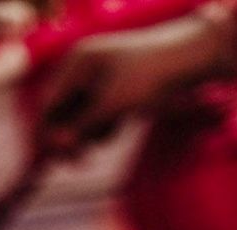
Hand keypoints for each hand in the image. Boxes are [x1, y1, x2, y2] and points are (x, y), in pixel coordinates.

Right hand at [37, 10, 236, 147]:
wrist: (188, 59)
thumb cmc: (149, 78)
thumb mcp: (112, 106)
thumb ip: (82, 126)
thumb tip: (56, 146)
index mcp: (77, 62)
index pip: (50, 103)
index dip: (48, 133)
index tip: (53, 160)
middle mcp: (84, 67)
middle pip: (63, 112)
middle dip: (71, 136)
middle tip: (80, 162)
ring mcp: (99, 77)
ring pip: (82, 117)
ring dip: (91, 132)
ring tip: (114, 129)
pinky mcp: (115, 89)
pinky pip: (99, 114)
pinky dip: (106, 125)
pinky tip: (122, 122)